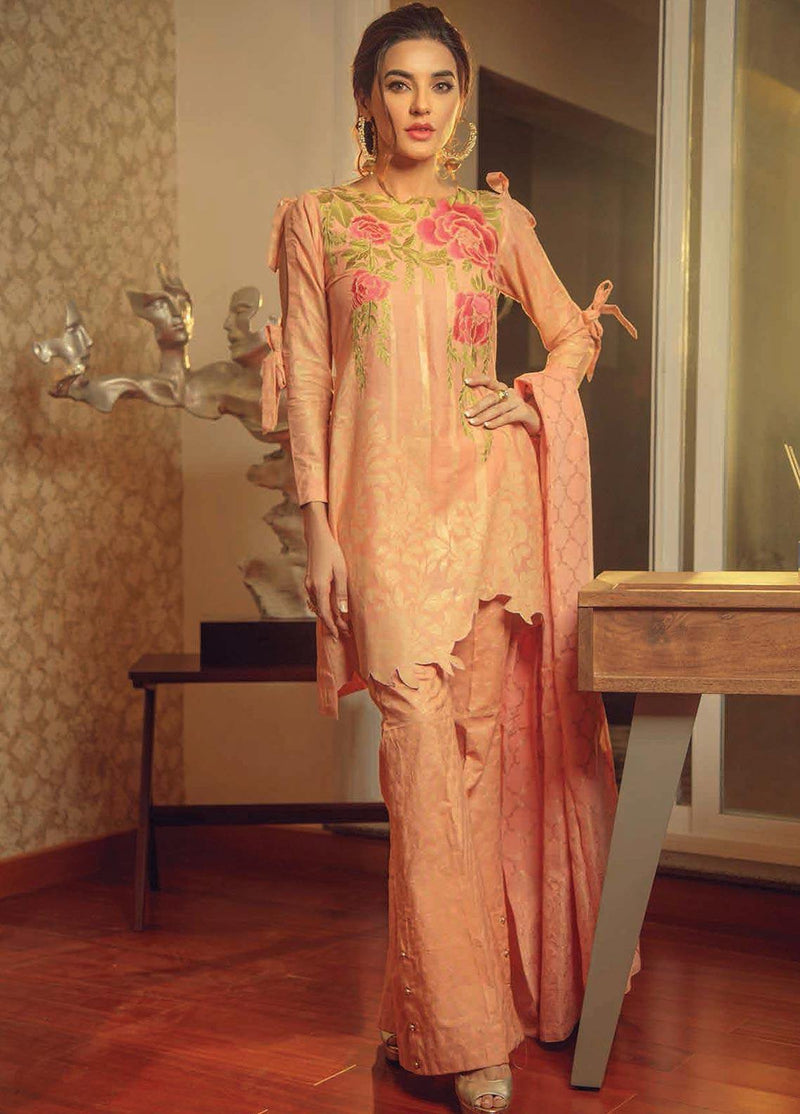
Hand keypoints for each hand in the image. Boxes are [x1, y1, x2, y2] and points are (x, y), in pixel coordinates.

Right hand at [302, 504, 350, 639]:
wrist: (317, 537)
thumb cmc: (332, 551)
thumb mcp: (341, 571)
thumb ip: (342, 592)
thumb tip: (343, 612)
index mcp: (319, 586)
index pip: (325, 613)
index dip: (332, 625)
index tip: (339, 635)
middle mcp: (311, 587)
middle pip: (321, 612)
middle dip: (332, 624)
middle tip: (345, 633)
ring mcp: (309, 584)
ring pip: (318, 606)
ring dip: (329, 616)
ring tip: (341, 624)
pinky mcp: (310, 581)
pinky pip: (317, 599)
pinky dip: (324, 607)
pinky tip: (332, 611)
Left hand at [463, 375, 540, 434]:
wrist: (535, 420)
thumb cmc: (511, 413)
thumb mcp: (500, 407)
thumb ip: (488, 405)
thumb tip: (467, 412)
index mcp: (502, 389)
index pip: (489, 381)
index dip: (478, 379)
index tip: (466, 381)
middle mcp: (510, 393)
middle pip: (492, 398)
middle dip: (478, 406)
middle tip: (466, 414)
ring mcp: (517, 402)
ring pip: (498, 408)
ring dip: (484, 416)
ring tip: (473, 422)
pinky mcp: (523, 412)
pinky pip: (507, 417)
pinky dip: (497, 422)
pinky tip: (487, 426)